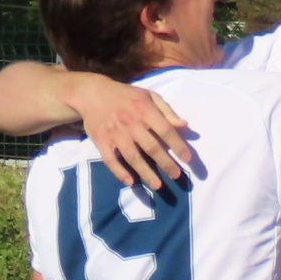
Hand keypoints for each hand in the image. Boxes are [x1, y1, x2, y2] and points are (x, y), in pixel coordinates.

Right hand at [69, 76, 192, 189]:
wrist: (92, 93)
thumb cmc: (126, 96)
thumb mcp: (149, 96)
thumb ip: (167, 111)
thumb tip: (184, 125)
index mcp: (145, 110)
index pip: (165, 130)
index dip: (178, 145)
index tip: (188, 158)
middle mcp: (131, 123)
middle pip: (151, 147)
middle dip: (165, 163)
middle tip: (176, 175)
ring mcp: (115, 133)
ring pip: (132, 157)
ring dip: (145, 172)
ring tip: (157, 185)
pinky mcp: (101, 141)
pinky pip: (110, 160)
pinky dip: (119, 172)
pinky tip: (130, 182)